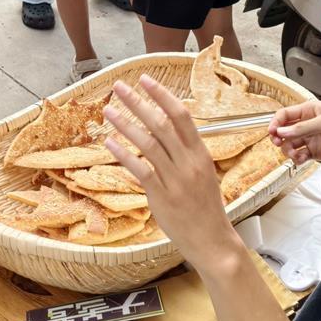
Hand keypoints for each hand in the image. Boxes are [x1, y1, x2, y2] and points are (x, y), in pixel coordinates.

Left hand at [103, 77, 239, 265]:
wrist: (212, 239)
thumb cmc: (205, 207)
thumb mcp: (203, 173)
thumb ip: (185, 152)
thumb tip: (165, 130)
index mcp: (200, 153)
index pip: (181, 116)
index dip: (162, 95)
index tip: (146, 80)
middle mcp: (189, 162)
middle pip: (161, 123)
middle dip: (138, 102)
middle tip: (120, 87)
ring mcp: (176, 179)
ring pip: (148, 143)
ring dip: (126, 124)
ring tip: (108, 110)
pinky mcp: (162, 196)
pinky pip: (140, 169)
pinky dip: (123, 154)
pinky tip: (109, 143)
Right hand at [267, 99, 320, 163]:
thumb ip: (303, 127)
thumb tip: (283, 131)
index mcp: (309, 110)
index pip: (286, 114)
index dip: (276, 122)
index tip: (272, 131)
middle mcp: (307, 124)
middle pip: (284, 130)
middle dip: (279, 138)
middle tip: (278, 143)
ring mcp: (310, 138)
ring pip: (290, 145)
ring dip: (288, 150)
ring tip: (294, 154)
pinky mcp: (314, 152)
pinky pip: (299, 155)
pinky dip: (297, 158)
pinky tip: (301, 159)